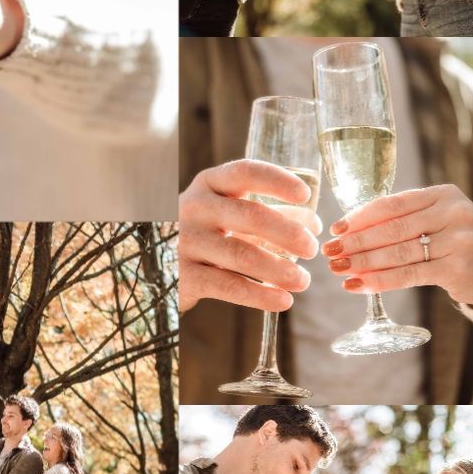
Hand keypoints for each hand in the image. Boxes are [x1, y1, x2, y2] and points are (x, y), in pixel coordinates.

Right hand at [179, 159, 320, 312]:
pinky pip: (228, 285)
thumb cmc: (209, 232)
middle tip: (312, 250)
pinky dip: (260, 295)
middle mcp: (195, 207)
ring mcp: (186, 241)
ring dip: (279, 269)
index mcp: (210, 184)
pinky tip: (282, 301)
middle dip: (287, 233)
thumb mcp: (233, 215)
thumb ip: (271, 215)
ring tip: (303, 281)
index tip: (305, 195)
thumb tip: (312, 224)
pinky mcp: (184, 275)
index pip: (245, 172)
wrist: (160, 262)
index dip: (277, 181)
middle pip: (249, 215)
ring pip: (241, 254)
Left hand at [322, 184, 472, 305]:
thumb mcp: (437, 219)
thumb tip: (349, 232)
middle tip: (330, 251)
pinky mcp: (456, 268)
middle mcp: (453, 213)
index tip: (336, 228)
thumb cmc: (455, 241)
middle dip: (356, 242)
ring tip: (339, 268)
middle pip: (392, 228)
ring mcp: (458, 241)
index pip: (392, 204)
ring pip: (398, 252)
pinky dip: (380, 281)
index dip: (360, 217)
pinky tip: (359, 284)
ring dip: (363, 262)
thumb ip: (404, 219)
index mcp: (443, 194)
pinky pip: (409, 274)